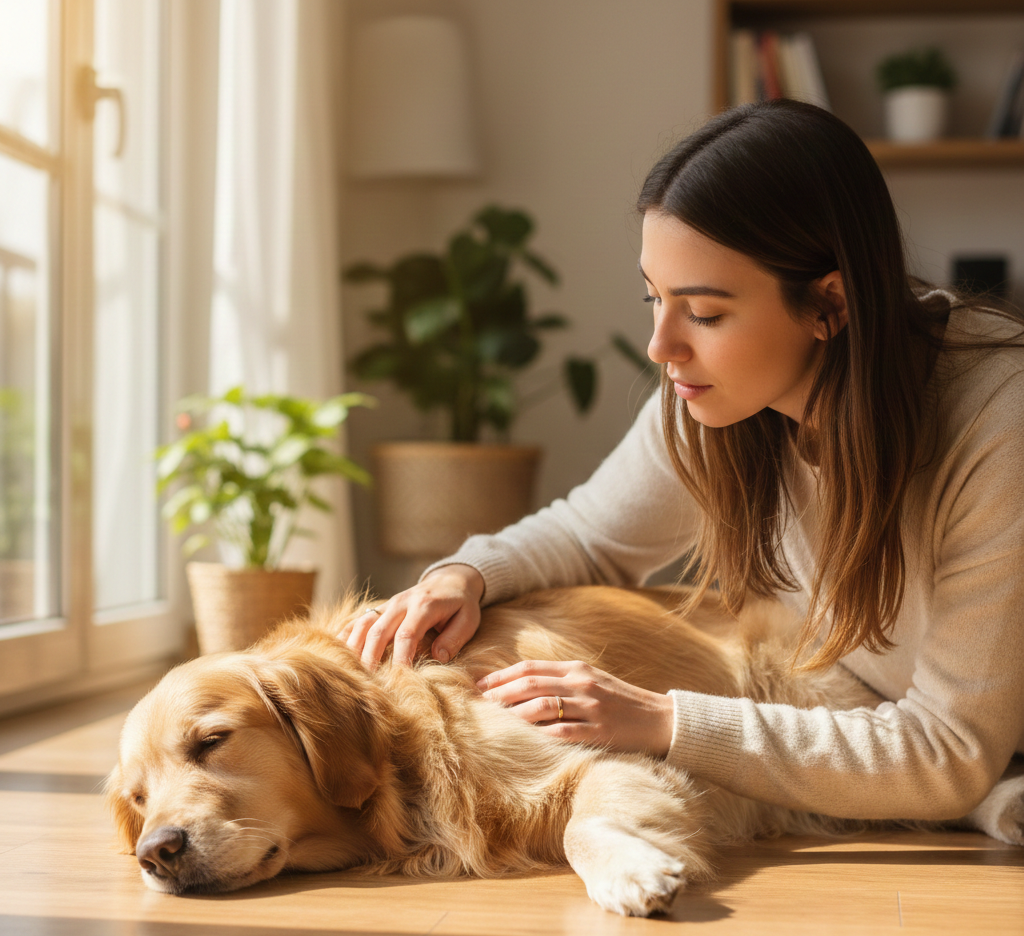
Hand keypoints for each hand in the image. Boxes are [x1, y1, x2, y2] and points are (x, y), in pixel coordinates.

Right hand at [345, 564, 484, 667]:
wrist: (450, 580)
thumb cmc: (461, 605)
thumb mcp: (468, 619)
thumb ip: (454, 638)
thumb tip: (438, 657)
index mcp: (424, 606)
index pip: (407, 635)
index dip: (400, 658)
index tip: (397, 680)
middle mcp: (401, 603)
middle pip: (378, 632)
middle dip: (371, 659)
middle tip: (367, 684)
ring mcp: (387, 605)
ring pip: (363, 625)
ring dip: (353, 648)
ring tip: (347, 673)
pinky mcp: (380, 608)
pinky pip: (357, 621)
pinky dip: (345, 636)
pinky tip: (336, 654)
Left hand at [477, 660, 674, 756]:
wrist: (660, 719)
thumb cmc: (621, 702)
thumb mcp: (592, 681)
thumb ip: (562, 680)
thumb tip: (521, 687)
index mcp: (577, 669)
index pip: (530, 667)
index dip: (501, 676)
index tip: (479, 685)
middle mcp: (581, 684)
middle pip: (530, 684)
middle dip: (500, 694)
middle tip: (478, 705)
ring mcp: (590, 707)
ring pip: (541, 706)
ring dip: (513, 714)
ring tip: (492, 723)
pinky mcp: (598, 731)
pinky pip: (562, 732)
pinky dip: (539, 735)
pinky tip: (522, 740)